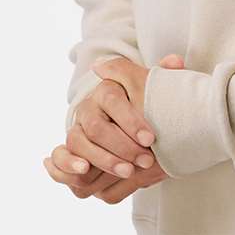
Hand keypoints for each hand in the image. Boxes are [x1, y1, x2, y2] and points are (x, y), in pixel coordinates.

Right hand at [43, 53, 183, 200]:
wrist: (132, 134)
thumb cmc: (146, 111)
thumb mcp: (155, 96)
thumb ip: (162, 79)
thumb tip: (176, 62)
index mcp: (106, 90)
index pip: (113, 100)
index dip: (131, 120)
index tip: (150, 139)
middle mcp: (87, 108)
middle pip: (96, 125)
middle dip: (121, 145)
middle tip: (146, 160)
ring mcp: (75, 130)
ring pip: (78, 142)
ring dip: (102, 159)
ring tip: (127, 172)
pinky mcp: (66, 153)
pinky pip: (58, 158)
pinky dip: (66, 165)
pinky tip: (84, 172)